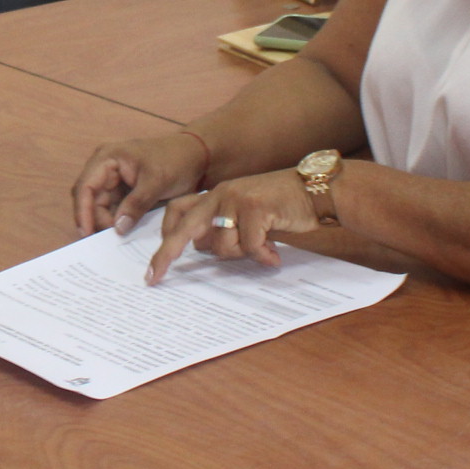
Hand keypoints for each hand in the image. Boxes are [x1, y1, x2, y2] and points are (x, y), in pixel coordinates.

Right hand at [73, 131, 211, 234]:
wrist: (197, 157)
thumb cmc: (176, 160)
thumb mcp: (156, 181)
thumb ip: (135, 204)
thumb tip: (117, 228)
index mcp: (107, 158)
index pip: (85, 187)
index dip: (82, 212)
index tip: (86, 234)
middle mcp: (105, 169)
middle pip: (90, 200)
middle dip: (95, 220)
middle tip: (107, 242)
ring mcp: (114, 181)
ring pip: (100, 208)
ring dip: (106, 224)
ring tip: (113, 244)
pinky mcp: (124, 193)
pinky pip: (114, 210)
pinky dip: (117, 223)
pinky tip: (122, 237)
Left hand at [147, 171, 320, 282]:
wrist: (315, 190)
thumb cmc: (281, 206)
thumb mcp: (246, 214)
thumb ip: (223, 228)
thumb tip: (201, 249)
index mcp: (214, 195)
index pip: (177, 212)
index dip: (164, 238)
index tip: (154, 266)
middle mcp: (220, 194)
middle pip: (184, 228)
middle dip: (166, 255)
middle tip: (154, 278)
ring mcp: (236, 199)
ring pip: (223, 245)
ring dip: (242, 254)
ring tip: (262, 247)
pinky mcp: (256, 207)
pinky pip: (250, 246)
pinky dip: (263, 255)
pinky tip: (274, 254)